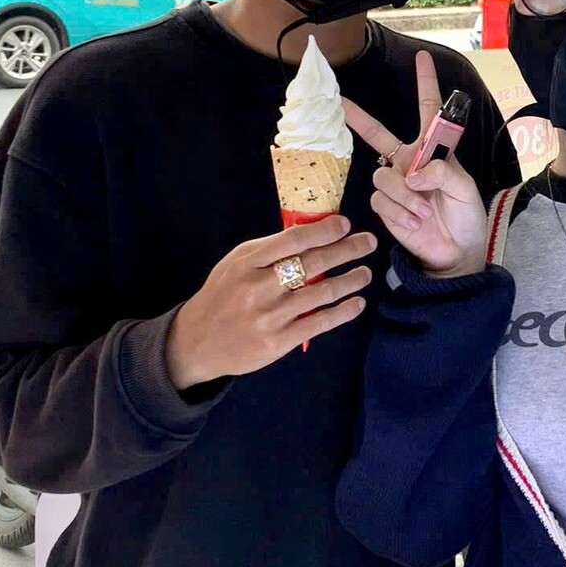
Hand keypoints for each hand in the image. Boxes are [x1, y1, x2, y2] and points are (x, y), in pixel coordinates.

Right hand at [166, 216, 375, 388]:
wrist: (196, 342)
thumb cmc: (222, 296)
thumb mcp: (236, 264)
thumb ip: (268, 251)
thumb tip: (311, 232)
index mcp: (247, 262)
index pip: (292, 240)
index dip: (323, 230)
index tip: (345, 224)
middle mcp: (258, 287)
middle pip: (312, 263)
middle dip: (346, 250)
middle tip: (368, 242)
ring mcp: (269, 316)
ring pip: (321, 293)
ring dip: (350, 281)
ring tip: (366, 273)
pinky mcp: (278, 341)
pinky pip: (319, 322)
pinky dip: (343, 311)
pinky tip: (357, 303)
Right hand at [343, 49, 489, 277]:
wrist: (456, 252)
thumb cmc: (466, 217)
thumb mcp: (465, 191)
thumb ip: (443, 174)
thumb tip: (414, 174)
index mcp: (433, 151)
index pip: (429, 111)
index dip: (425, 83)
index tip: (422, 58)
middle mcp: (409, 162)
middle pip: (377, 134)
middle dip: (358, 117)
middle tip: (339, 101)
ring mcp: (395, 183)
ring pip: (384, 176)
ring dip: (406, 197)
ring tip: (424, 213)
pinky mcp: (385, 205)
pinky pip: (381, 199)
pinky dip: (399, 212)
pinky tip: (413, 222)